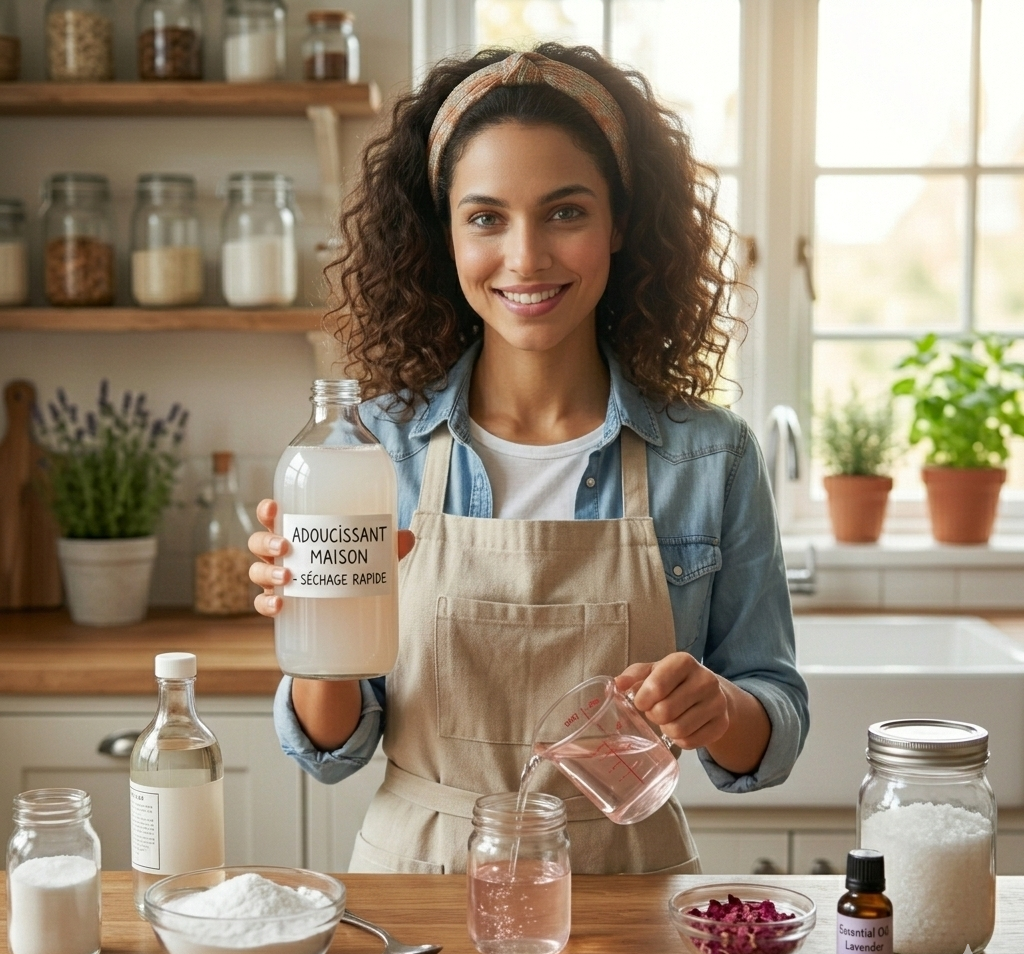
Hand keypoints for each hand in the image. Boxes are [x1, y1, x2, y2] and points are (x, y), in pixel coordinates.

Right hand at [248, 498, 414, 616]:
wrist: (344, 610)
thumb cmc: (347, 568)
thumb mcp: (367, 555)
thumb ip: (387, 546)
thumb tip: (407, 536)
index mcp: (296, 534)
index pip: (273, 516)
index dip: (267, 510)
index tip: (274, 507)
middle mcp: (280, 555)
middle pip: (258, 542)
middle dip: (266, 542)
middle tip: (285, 546)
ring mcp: (277, 580)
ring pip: (257, 572)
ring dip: (266, 573)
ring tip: (286, 578)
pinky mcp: (281, 606)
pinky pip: (263, 605)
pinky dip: (267, 606)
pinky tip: (280, 607)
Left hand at [615, 653, 729, 750]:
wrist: (710, 692)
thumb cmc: (674, 681)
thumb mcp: (653, 671)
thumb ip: (634, 675)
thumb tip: (617, 683)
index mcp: (683, 661)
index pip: (656, 687)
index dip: (642, 700)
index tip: (641, 702)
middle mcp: (705, 679)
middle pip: (665, 711)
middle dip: (653, 716)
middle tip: (655, 712)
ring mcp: (717, 702)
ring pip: (678, 730)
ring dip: (666, 729)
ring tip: (668, 720)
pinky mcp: (722, 724)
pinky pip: (691, 742)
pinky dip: (681, 740)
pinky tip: (682, 728)